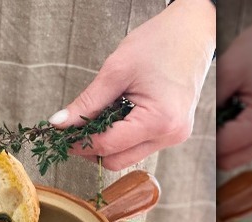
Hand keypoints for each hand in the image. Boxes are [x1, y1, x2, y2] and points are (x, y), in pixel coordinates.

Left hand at [48, 0, 215, 170]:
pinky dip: (121, 137)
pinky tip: (113, 117)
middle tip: (72, 129)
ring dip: (106, 143)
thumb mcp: (116, 71)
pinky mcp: (173, 131)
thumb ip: (87, 102)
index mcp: (160, 121)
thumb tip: (58, 124)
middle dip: (91, 148)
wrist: (193, 31)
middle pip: (117, 160)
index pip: (108, 146)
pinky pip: (139, 145)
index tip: (59, 135)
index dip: (78, 143)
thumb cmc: (160, 43)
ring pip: (127, 157)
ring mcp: (174, 136)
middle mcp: (171, 135)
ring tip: (94, 119)